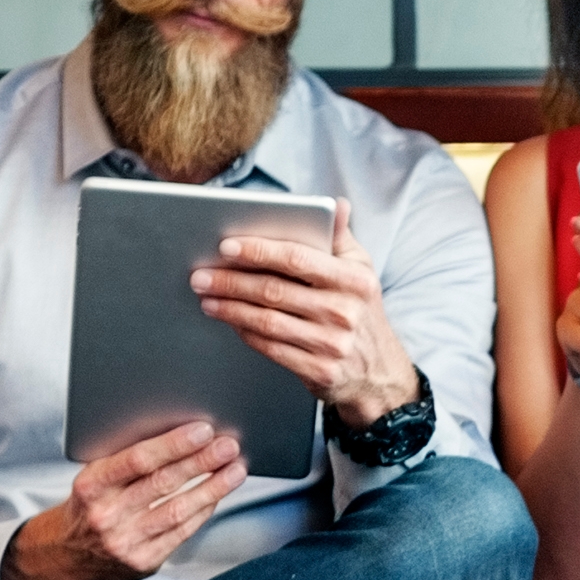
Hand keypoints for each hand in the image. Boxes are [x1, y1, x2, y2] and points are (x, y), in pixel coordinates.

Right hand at [10, 419, 245, 579]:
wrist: (67, 555)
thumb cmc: (90, 505)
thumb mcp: (94, 477)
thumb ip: (126, 459)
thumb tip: (178, 432)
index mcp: (91, 485)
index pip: (137, 460)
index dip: (174, 444)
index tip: (203, 430)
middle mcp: (106, 515)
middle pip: (163, 483)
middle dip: (200, 462)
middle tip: (228, 445)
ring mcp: (125, 541)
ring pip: (177, 510)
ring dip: (212, 488)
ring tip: (235, 469)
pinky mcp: (143, 561)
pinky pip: (181, 532)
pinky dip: (203, 510)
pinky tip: (218, 493)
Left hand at [195, 203, 422, 433]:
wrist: (379, 373)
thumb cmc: (361, 313)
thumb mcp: (361, 272)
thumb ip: (341, 238)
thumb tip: (338, 205)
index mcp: (354, 280)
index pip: (297, 258)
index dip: (258, 251)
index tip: (226, 247)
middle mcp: (345, 312)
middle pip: (274, 291)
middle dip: (231, 281)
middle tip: (200, 275)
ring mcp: (332, 344)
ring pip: (267, 321)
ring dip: (229, 308)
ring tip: (206, 297)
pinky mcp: (319, 371)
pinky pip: (271, 348)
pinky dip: (245, 332)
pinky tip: (229, 321)